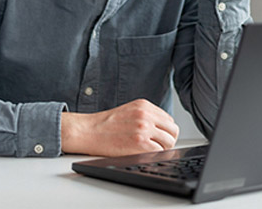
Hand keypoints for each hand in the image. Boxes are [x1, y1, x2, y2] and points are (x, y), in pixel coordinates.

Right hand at [61, 99, 179, 155]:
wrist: (89, 130)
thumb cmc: (106, 124)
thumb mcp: (129, 110)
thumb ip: (146, 116)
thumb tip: (163, 129)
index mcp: (144, 105)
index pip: (169, 119)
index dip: (165, 131)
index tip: (160, 137)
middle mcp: (146, 115)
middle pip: (172, 130)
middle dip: (168, 140)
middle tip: (158, 146)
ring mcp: (144, 129)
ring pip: (169, 142)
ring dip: (162, 148)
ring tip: (149, 150)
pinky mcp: (140, 143)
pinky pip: (159, 152)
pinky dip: (154, 155)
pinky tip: (144, 153)